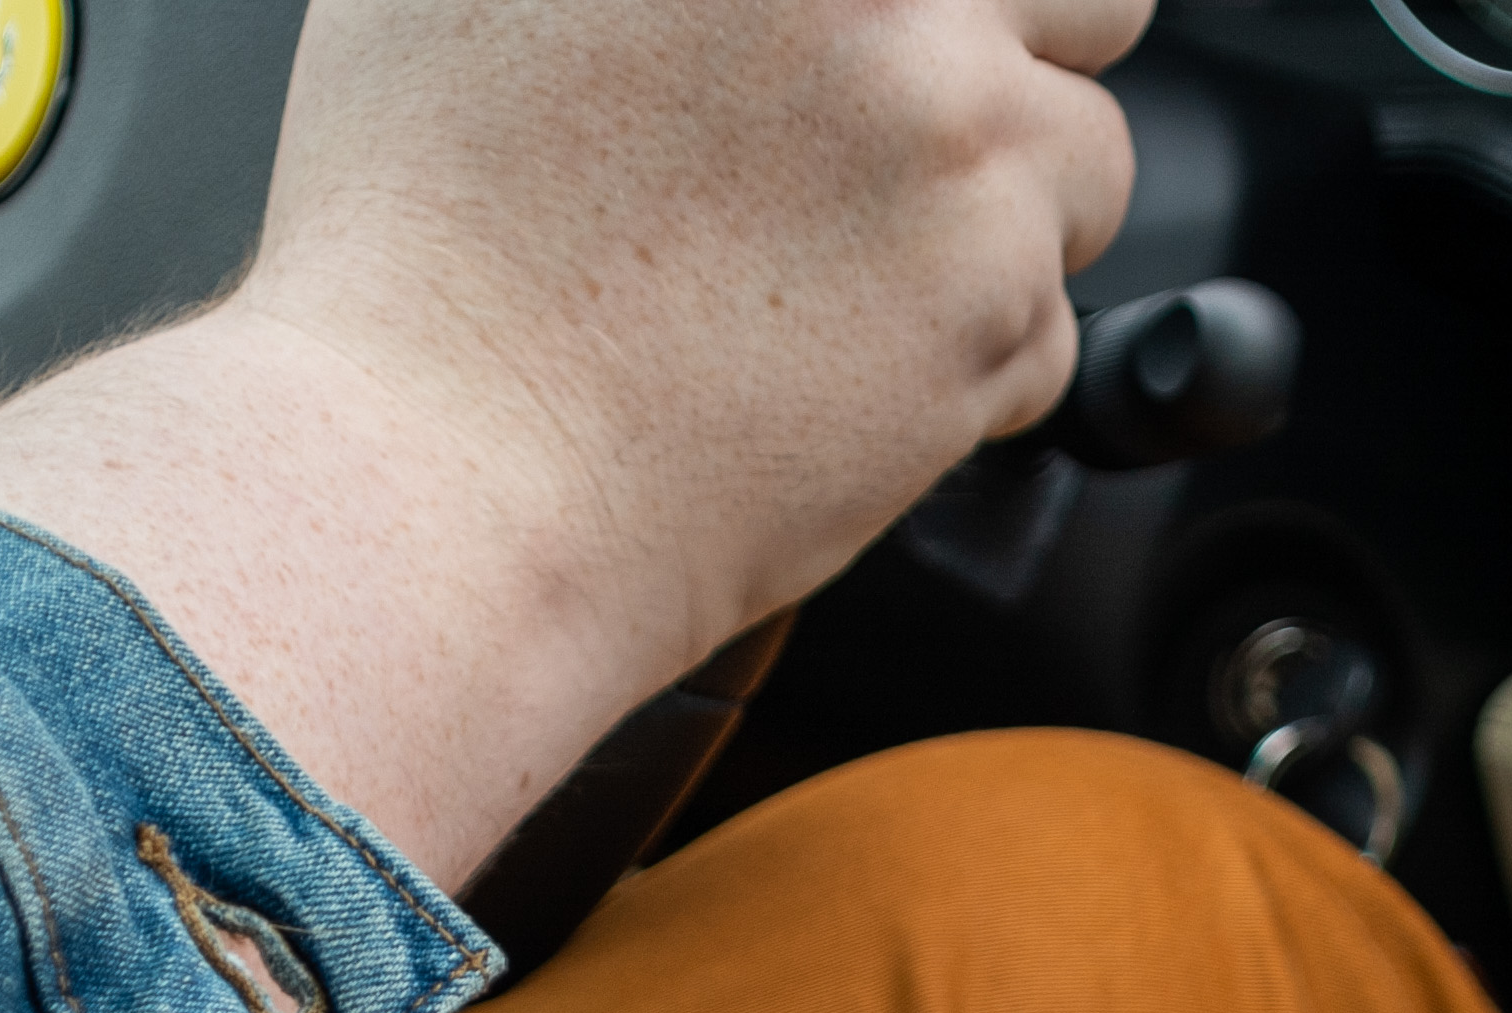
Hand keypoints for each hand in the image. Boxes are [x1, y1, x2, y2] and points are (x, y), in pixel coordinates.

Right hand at [246, 0, 1153, 674]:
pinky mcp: (992, 306)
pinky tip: (828, 368)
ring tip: (841, 274)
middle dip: (1021, 67)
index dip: (952, 9)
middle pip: (1092, 0)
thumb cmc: (419, 237)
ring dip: (1007, 219)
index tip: (916, 49)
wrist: (441, 467)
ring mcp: (958, 146)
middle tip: (915, 142)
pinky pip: (1055, 322)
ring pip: (1091, 165)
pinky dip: (975, 354)